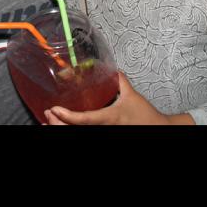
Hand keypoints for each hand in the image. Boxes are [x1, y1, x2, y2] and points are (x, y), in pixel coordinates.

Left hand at [44, 72, 194, 125]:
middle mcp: (105, 129)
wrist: (157, 130)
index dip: (67, 116)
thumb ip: (121, 81)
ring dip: (63, 128)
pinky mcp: (106, 136)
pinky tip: (64, 126)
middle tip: (48, 114)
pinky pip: (85, 134)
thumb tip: (113, 70)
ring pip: (79, 134)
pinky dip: (71, 129)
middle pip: (77, 131)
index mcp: (110, 118)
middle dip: (58, 123)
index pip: (85, 119)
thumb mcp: (132, 95)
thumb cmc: (146, 116)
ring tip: (51, 121)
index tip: (55, 109)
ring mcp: (105, 134)